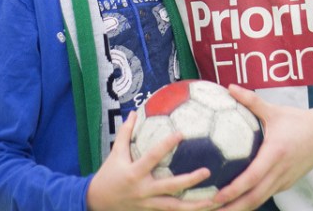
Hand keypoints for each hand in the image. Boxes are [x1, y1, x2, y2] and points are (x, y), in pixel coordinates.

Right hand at [87, 113, 214, 210]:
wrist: (97, 203)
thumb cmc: (108, 174)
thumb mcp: (115, 153)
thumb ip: (125, 133)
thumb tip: (133, 112)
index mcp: (135, 173)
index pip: (153, 157)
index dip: (166, 145)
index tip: (181, 133)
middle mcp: (143, 190)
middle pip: (170, 186)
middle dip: (189, 180)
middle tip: (207, 170)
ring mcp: (148, 204)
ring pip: (175, 207)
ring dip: (195, 205)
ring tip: (214, 199)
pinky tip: (204, 208)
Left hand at [212, 85, 312, 210]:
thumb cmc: (299, 120)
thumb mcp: (274, 110)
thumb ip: (251, 101)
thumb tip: (230, 87)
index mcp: (275, 154)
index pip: (252, 177)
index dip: (233, 190)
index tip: (216, 196)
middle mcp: (280, 171)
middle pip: (254, 198)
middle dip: (233, 208)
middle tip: (211, 210)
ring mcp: (285, 180)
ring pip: (260, 200)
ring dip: (241, 208)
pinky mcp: (287, 183)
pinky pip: (267, 195)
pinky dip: (251, 201)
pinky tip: (237, 202)